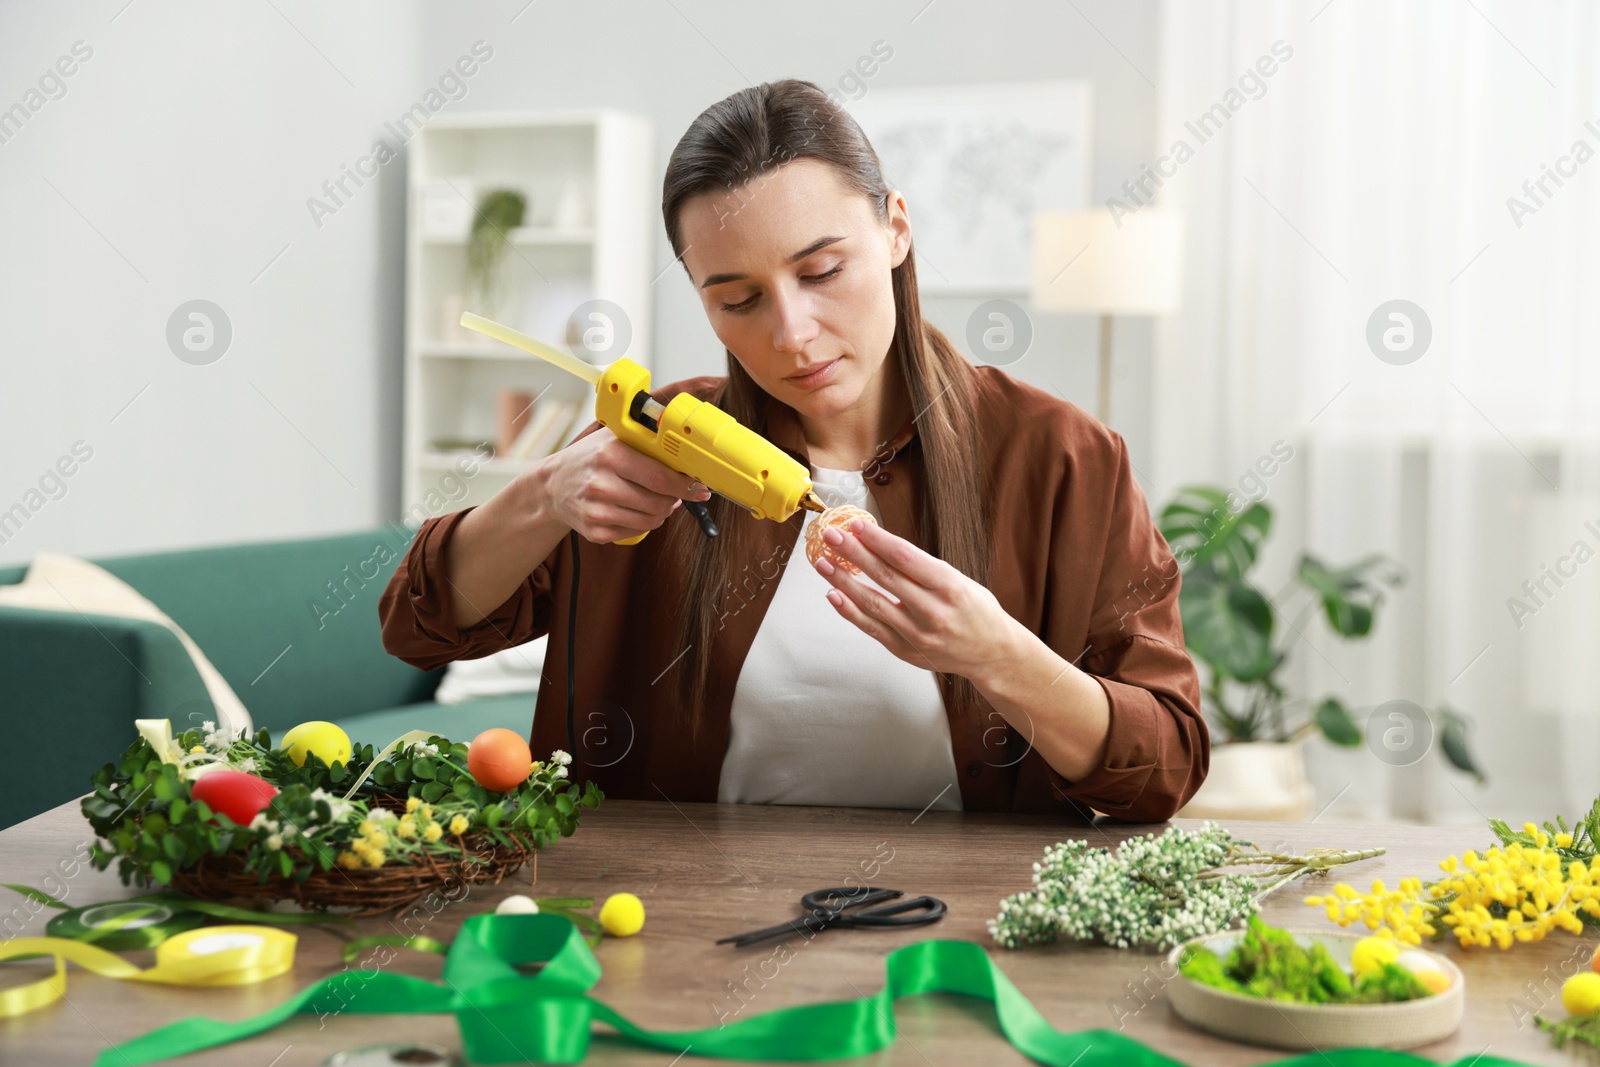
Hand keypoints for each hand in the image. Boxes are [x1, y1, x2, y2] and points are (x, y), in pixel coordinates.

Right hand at [536, 426, 709, 543]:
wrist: (552, 485)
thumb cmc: (589, 458)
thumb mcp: (613, 437)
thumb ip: (646, 437)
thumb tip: (686, 444)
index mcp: (610, 455)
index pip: (660, 477)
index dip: (685, 485)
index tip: (699, 487)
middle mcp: (601, 484)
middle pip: (659, 503)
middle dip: (674, 498)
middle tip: (675, 492)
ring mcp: (596, 511)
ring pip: (651, 521)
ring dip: (661, 512)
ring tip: (655, 499)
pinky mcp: (595, 531)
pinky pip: (636, 531)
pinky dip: (643, 521)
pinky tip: (635, 508)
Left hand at [811, 516, 1018, 678]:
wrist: (992, 652)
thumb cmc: (976, 610)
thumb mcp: (960, 580)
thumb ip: (922, 568)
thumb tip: (879, 546)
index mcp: (950, 587)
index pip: (905, 557)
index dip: (876, 539)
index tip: (856, 525)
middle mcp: (933, 611)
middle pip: (884, 576)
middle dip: (853, 552)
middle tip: (831, 535)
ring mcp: (918, 634)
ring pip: (872, 603)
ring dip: (843, 580)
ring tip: (824, 562)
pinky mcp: (906, 651)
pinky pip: (871, 628)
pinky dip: (849, 611)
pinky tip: (833, 594)